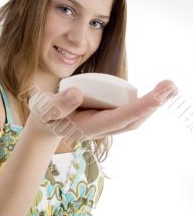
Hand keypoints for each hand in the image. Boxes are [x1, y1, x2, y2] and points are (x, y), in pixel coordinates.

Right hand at [28, 79, 177, 142]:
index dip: (139, 108)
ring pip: (134, 118)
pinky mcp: (107, 117)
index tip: (158, 97)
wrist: (46, 125)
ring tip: (169, 87)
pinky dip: (144, 103)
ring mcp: (105, 125)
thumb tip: (77, 94)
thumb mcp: (44, 110)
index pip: (118, 119)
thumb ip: (58, 104)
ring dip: (153, 104)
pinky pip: (129, 113)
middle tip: (171, 86)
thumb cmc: (45, 116)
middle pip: (133, 121)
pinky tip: (155, 92)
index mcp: (88, 127)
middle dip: (153, 105)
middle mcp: (101, 129)